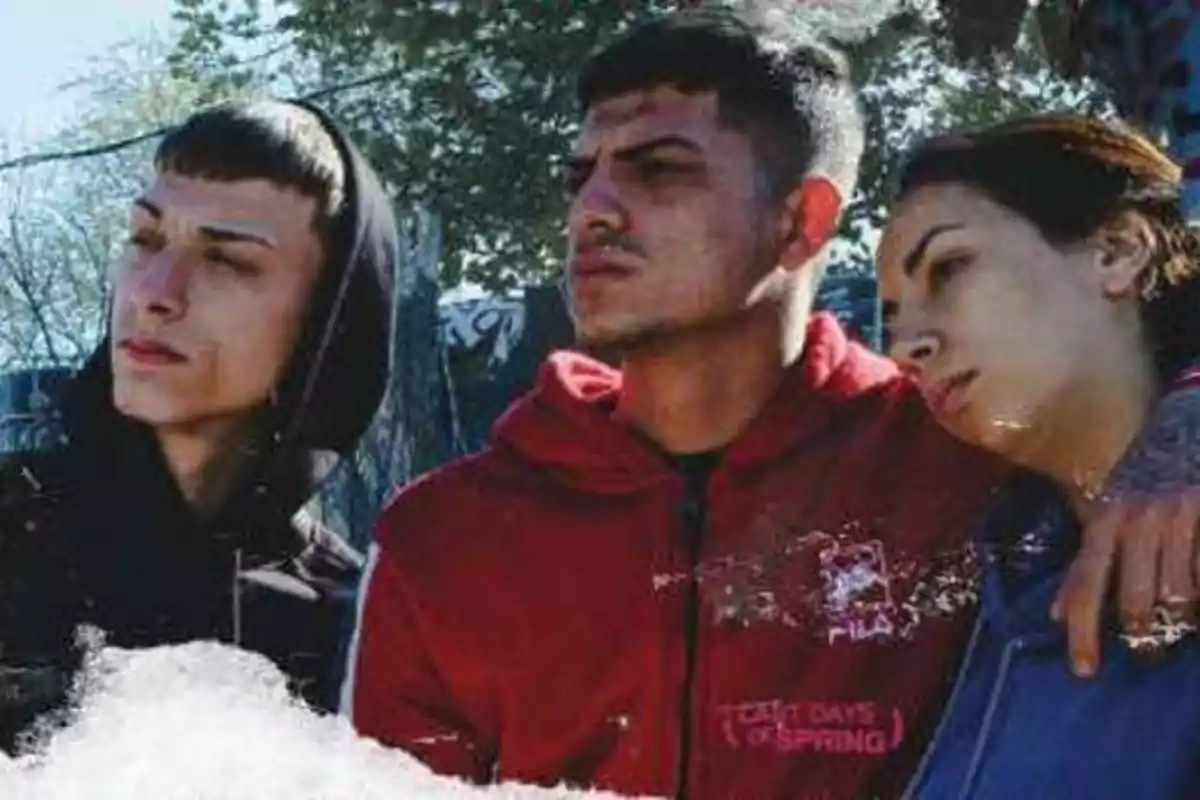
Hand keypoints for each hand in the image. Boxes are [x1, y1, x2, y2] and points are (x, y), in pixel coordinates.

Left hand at [1051, 385, 1199, 677]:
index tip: (1084, 671)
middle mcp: (1138, 520)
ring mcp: (1179, 517)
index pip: (1086, 585)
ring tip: (1181, 627)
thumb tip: (1056, 616)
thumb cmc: (1141, 480)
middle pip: (1137, 601)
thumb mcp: (1104, 516)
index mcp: (1104, 522)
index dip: (1083, 632)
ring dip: (1182, 621)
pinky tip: (1197, 598)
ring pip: (1180, 595)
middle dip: (1142, 638)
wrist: (1188, 425)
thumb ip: (1082, 567)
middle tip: (1146, 655)